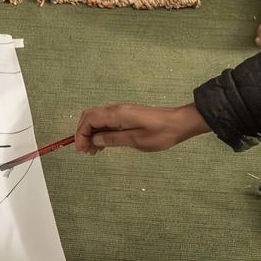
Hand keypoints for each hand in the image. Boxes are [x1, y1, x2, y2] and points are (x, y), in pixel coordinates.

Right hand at [70, 101, 208, 153]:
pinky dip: (100, 131)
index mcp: (117, 114)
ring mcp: (120, 111)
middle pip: (89, 116)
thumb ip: (112, 139)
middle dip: (83, 133)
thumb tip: (93, 140)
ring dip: (90, 133)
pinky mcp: (126, 115)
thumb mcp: (135, 140)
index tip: (82, 150)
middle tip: (85, 151)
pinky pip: (106, 121)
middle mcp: (115, 109)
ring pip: (96, 118)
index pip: (89, 120)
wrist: (179, 123)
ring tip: (93, 151)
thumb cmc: (160, 133)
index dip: (81, 134)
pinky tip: (103, 144)